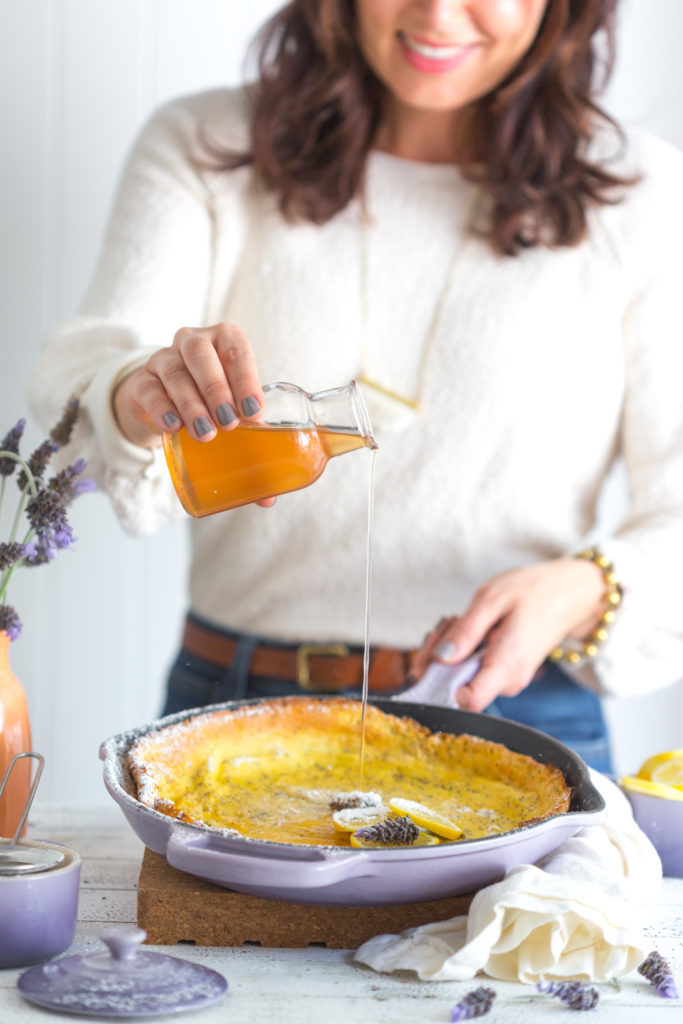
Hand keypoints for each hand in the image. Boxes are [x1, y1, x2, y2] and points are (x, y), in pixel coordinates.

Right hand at [113, 322, 274, 505]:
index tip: (253, 410)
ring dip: (192, 403)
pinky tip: (173, 428)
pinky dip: (162, 408)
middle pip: (201, 355)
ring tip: (205, 433)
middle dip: (217, 389)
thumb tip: (268, 497)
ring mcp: (164, 359)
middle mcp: (193, 343)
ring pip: (175, 372)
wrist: (162, 403)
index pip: (236, 349)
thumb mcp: (231, 414)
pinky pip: (149, 390)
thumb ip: (251, 447)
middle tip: (229, 424)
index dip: (246, 377)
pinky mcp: (142, 381)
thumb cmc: (210, 404)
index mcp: (224, 342)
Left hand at [411, 559, 605, 711]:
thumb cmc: (534, 591)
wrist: (571, 593)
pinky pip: (475, 671)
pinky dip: (464, 650)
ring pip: (463, 679)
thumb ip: (465, 631)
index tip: (433, 655)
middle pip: (457, 689)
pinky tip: (472, 628)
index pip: (467, 701)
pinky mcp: (506, 674)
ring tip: (462, 620)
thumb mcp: (492, 599)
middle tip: (448, 623)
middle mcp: (509, 681)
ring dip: (451, 651)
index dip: (440, 684)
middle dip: (441, 658)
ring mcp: (509, 680)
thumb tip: (439, 659)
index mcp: (506, 665)